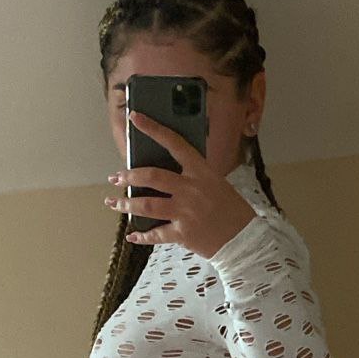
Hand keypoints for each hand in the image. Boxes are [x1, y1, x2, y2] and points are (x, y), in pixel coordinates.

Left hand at [105, 109, 255, 258]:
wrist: (245, 239)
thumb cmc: (232, 210)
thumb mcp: (216, 183)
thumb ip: (194, 176)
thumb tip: (166, 173)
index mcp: (201, 171)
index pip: (174, 143)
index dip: (152, 129)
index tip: (135, 118)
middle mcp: (191, 189)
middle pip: (152, 176)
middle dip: (129, 176)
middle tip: (116, 177)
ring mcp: (186, 212)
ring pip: (147, 205)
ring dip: (126, 204)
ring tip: (113, 203)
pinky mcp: (183, 234)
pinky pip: (156, 234)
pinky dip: (142, 236)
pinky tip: (132, 236)